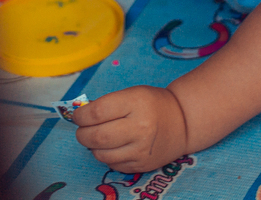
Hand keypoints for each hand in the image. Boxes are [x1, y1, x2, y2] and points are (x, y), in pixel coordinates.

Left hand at [73, 86, 188, 173]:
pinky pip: (112, 165)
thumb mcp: (132, 93)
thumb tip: (80, 116)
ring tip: (97, 138)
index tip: (78, 115)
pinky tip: (113, 147)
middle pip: (97, 136)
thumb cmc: (152, 104)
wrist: (182, 123)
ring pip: (101, 154)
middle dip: (82, 133)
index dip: (81, 115)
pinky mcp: (141, 166)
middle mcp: (140, 128)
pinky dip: (106, 156)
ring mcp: (141, 150)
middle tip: (82, 129)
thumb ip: (107, 103)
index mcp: (136, 103)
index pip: (97, 112)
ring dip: (92, 147)